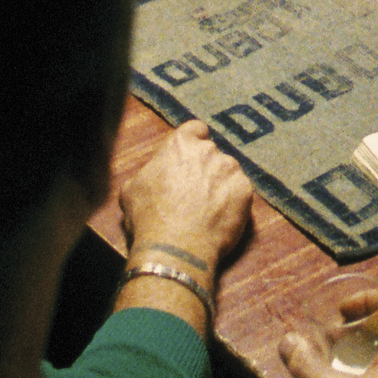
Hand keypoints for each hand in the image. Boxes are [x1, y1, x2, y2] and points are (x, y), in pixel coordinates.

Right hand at [120, 121, 254, 268]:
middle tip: (195, 192)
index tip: (190, 159)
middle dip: (205, 168)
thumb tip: (154, 174)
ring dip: (221, 184)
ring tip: (207, 209)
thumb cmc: (148, 217)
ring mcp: (230, 169)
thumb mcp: (132, 188)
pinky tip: (219, 217)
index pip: (195, 130)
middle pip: (211, 153)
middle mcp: (209, 150)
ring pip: (228, 172)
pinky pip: (240, 191)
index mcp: (180, 144)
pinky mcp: (245, 190)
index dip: (193, 143)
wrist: (175, 247)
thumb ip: (149, 171)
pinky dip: (233, 202)